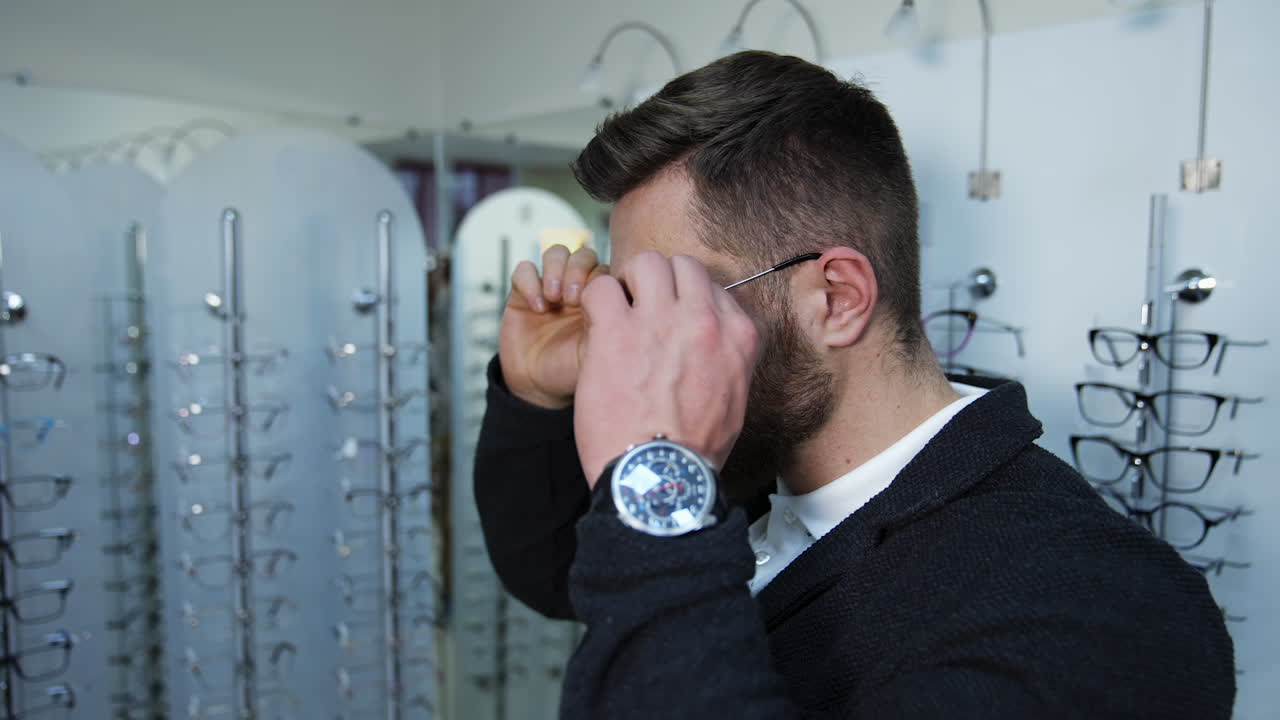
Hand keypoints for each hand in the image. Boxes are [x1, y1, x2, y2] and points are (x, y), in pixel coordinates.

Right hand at [499, 245, 608, 408]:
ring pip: (556, 253)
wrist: (538, 386)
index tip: (594, 304)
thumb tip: (619, 301)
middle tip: (572, 299)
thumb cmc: (573, 371)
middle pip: (583, 255)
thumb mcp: (601, 351)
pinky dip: (530, 281)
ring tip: (554, 298)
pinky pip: (525, 269)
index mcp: (601, 299)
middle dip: (578, 271)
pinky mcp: (523, 293)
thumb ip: (613, 325)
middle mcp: (577, 288)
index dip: (601, 279)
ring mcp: (550, 288)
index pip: (606, 269)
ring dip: (556, 269)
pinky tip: (536, 306)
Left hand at [574, 251, 760, 485]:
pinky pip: (601, 287)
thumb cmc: (694, 450)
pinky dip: (596, 301)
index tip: (672, 318)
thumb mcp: (735, 399)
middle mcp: (703, 321)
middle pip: (682, 267)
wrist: (661, 476)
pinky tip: (596, 325)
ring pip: (645, 263)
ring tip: (618, 310)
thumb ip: (728, 360)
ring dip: (629, 283)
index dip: (687, 301)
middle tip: (642, 308)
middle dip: (660, 282)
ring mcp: (660, 322)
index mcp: (737, 337)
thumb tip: (716, 345)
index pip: (714, 289)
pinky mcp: (617, 331)